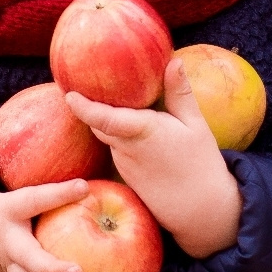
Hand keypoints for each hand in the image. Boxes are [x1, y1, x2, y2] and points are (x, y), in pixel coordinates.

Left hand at [66, 58, 241, 257]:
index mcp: (142, 132)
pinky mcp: (126, 176)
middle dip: (91, 106)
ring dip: (107, 121)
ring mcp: (124, 164)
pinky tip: (127, 127)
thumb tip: (173, 60)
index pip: (103, 118)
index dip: (83, 107)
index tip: (69, 94)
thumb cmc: (201, 164)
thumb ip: (179, 93)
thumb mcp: (196, 125)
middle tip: (87, 82)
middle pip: (99, 124)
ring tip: (109, 97)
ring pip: (107, 137)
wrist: (202, 210)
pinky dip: (117, 136)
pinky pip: (115, 150)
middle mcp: (126, 149)